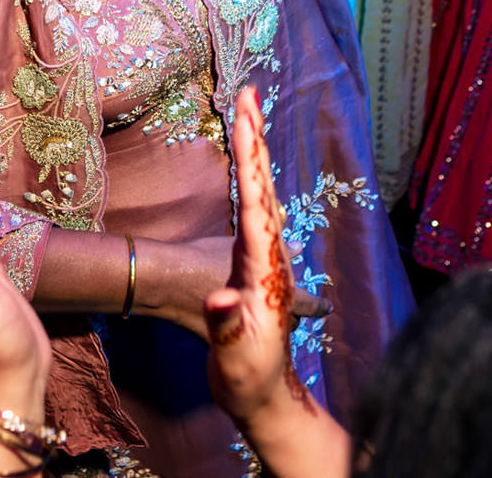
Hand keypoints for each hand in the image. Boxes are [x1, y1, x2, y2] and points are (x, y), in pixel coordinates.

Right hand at [205, 87, 319, 426]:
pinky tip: (248, 166)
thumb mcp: (236, 357)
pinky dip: (250, 176)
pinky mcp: (253, 264)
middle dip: (255, 137)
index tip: (245, 115)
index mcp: (265, 267)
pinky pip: (253, 206)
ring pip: (261, 192)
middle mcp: (269, 255)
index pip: (257, 200)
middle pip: (263, 185)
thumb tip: (222, 301)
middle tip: (248, 93)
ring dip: (254, 151)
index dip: (250, 156)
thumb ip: (230, 328)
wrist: (262, 398)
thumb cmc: (247, 377)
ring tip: (248, 111)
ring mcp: (263, 258)